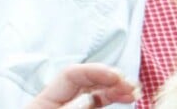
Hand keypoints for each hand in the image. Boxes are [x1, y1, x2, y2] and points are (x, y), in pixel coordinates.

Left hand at [25, 63, 140, 107]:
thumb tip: (94, 98)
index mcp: (44, 103)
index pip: (71, 75)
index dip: (96, 72)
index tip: (117, 78)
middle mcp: (57, 105)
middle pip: (87, 83)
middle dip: (110, 81)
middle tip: (130, 86)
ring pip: (95, 94)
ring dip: (115, 91)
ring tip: (133, 92)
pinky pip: (96, 107)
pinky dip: (110, 101)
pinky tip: (125, 99)